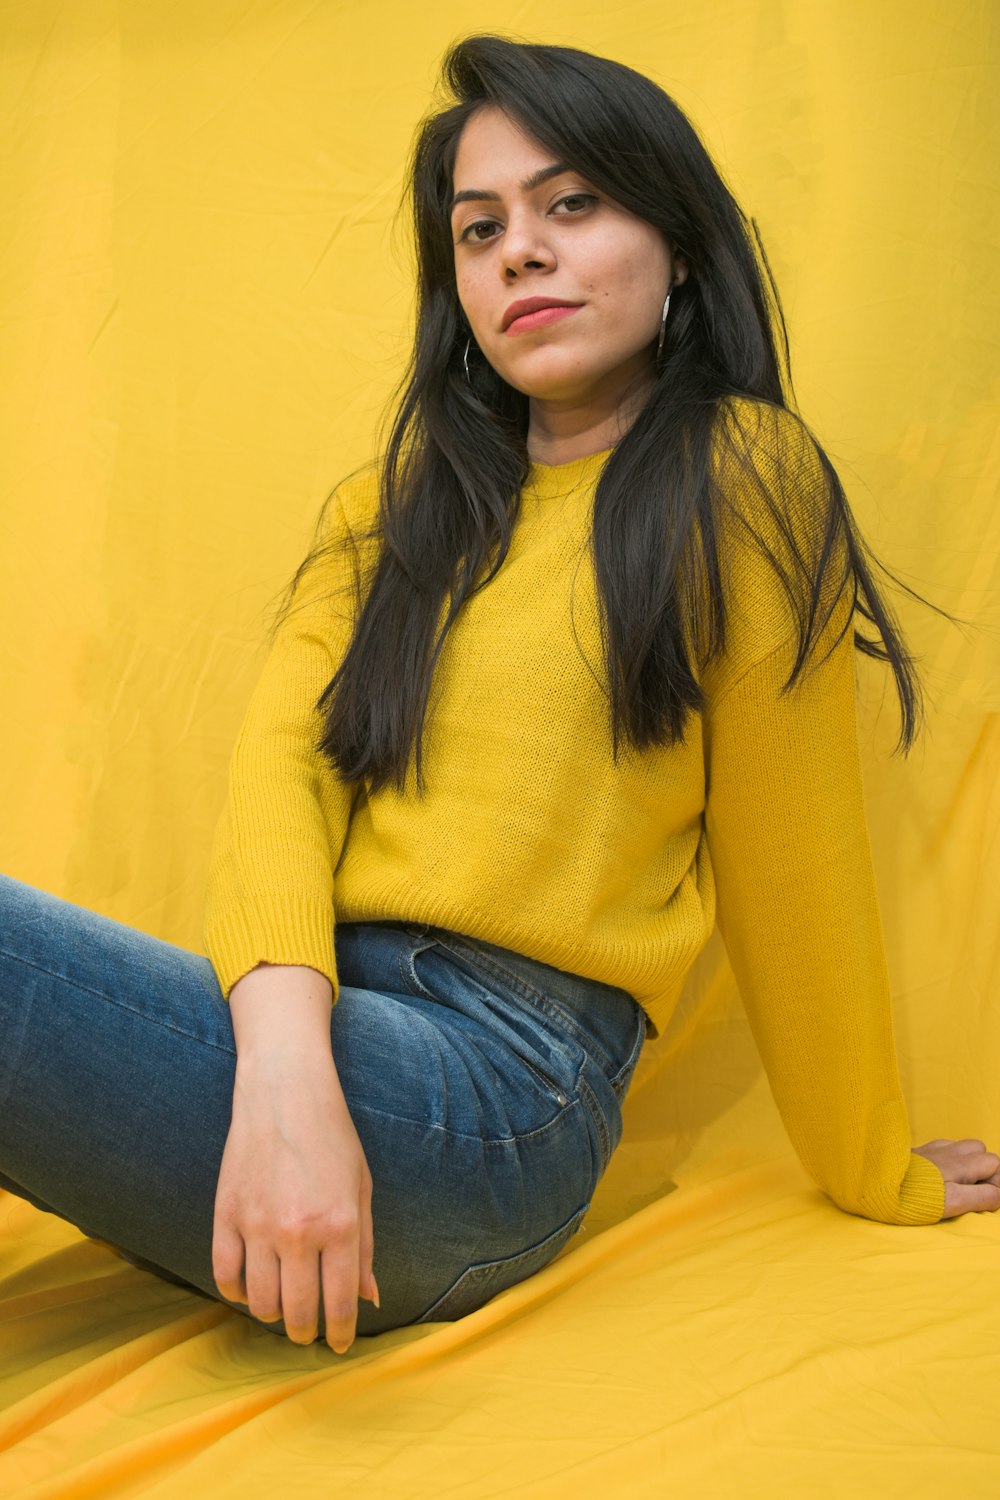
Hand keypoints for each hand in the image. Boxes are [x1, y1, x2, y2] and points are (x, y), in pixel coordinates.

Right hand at [212, 1057, 378, 1352]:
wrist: (285, 1090)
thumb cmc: (332, 1136)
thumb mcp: (362, 1187)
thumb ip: (366, 1247)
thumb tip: (369, 1299)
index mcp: (341, 1225)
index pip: (339, 1304)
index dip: (339, 1334)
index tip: (338, 1346)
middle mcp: (299, 1232)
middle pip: (298, 1312)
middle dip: (306, 1332)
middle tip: (309, 1331)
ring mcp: (258, 1225)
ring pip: (259, 1303)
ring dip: (273, 1316)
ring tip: (282, 1309)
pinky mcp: (226, 1214)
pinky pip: (225, 1275)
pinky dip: (237, 1292)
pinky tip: (250, 1287)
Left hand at [912, 1138, 999, 1219]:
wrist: (877, 1185)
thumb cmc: (915, 1197)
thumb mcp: (953, 1202)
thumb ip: (982, 1197)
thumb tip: (999, 1195)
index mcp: (960, 1162)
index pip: (994, 1162)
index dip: (996, 1182)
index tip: (988, 1198)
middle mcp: (948, 1150)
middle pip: (979, 1150)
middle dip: (983, 1169)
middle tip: (974, 1191)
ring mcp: (932, 1148)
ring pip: (961, 1146)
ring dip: (967, 1162)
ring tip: (959, 1184)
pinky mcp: (918, 1151)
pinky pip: (942, 1148)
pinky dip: (949, 1158)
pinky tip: (939, 1174)